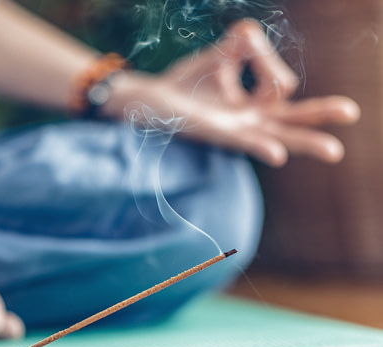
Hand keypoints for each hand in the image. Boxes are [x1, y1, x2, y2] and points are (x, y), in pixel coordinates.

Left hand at [106, 19, 359, 166]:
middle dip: (321, 115)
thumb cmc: (187, 83)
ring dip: (306, 142)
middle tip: (352, 113)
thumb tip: (252, 36)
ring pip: (278, 136)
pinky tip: (277, 153)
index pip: (282, 85)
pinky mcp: (217, 136)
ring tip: (334, 150)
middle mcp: (250, 121)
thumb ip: (244, 43)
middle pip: (294, 119)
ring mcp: (236, 131)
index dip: (269, 64)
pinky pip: (244, 142)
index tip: (241, 49)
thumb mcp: (220, 54)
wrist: (152, 100)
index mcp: (253, 106)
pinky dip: (261, 146)